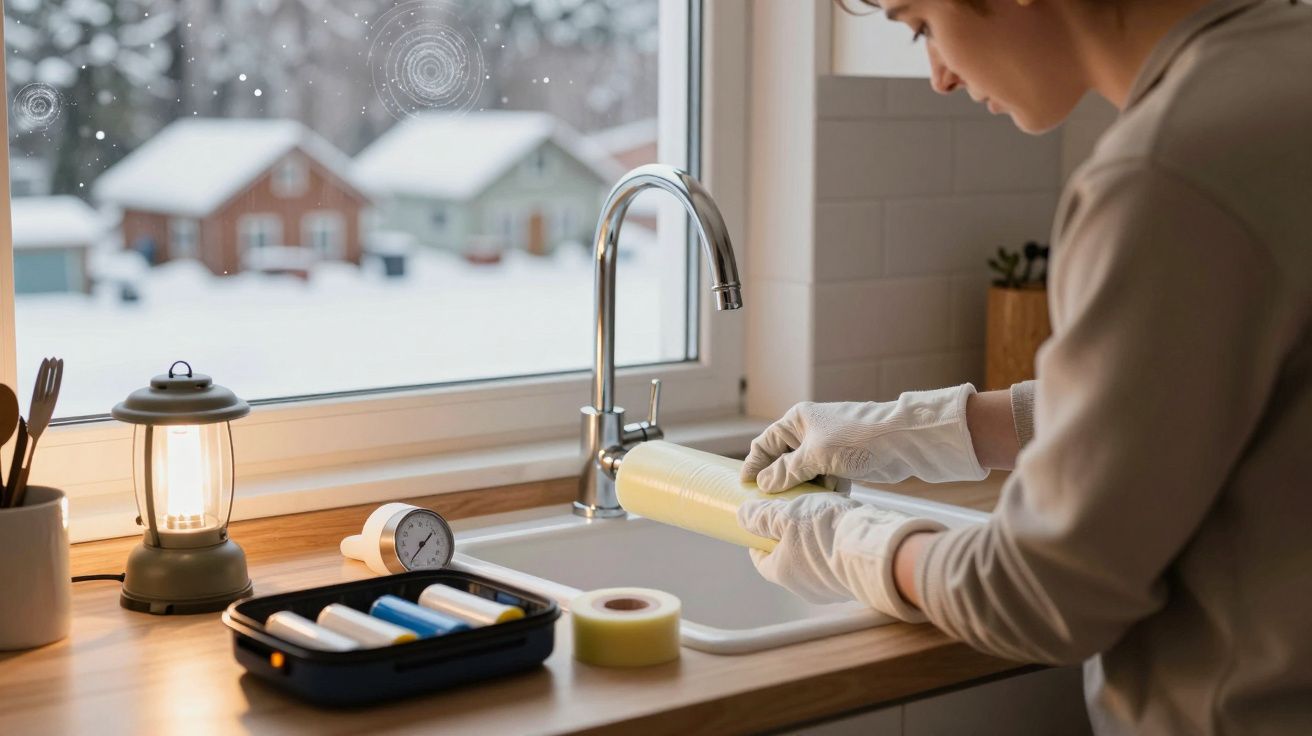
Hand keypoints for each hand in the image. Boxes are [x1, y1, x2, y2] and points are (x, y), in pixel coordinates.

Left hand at [737, 493, 944, 620]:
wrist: (876, 548)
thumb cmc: (827, 532)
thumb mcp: (787, 515)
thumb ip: (762, 516)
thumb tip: (742, 516)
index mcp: (783, 573)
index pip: (760, 560)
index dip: (757, 541)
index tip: (759, 524)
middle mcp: (806, 587)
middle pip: (788, 560)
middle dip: (787, 538)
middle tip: (791, 513)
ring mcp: (832, 586)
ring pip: (814, 560)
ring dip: (813, 539)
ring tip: (819, 514)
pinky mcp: (855, 579)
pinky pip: (838, 560)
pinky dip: (835, 544)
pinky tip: (842, 524)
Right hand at [740, 385, 987, 492]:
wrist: (901, 439)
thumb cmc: (857, 439)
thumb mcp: (816, 456)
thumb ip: (787, 471)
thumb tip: (764, 485)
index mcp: (798, 420)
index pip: (765, 443)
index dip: (754, 465)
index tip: (744, 487)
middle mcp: (810, 431)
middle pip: (784, 460)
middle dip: (778, 482)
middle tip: (768, 505)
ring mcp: (828, 446)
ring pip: (805, 473)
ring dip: (802, 489)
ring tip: (795, 509)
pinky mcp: (845, 461)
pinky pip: (825, 479)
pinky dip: (823, 491)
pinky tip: (822, 504)